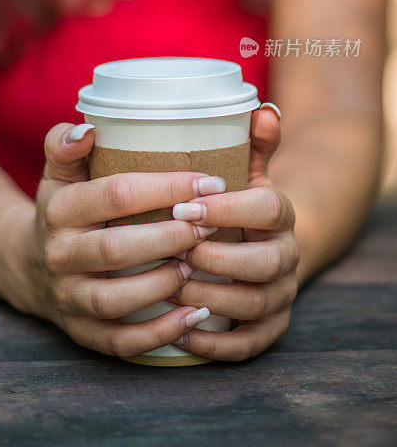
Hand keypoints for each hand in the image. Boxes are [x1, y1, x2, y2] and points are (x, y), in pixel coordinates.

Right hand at [22, 122, 226, 358]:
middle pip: (116, 248)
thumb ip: (67, 144)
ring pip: (116, 298)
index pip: (116, 194)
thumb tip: (88, 128)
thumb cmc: (65, 209)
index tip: (210, 182)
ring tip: (198, 266)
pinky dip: (158, 333)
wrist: (31, 265)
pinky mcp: (82, 331)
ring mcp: (68, 297)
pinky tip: (193, 316)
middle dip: (170, 237)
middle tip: (210, 226)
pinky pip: (120, 340)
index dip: (166, 187)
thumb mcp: (59, 173)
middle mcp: (59, 255)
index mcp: (59, 209)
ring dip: (163, 284)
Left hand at [165, 104, 299, 360]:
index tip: (184, 208)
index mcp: (278, 212)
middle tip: (173, 251)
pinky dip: (214, 342)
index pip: (266, 208)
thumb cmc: (233, 203)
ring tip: (168, 286)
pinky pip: (248, 344)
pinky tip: (180, 330)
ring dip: (210, 296)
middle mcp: (286, 254)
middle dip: (217, 257)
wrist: (255, 244)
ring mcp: (280, 294)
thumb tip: (263, 110)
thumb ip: (250, 142)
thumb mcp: (243, 169)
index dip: (228, 209)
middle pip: (265, 261)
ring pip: (255, 303)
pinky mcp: (267, 329)